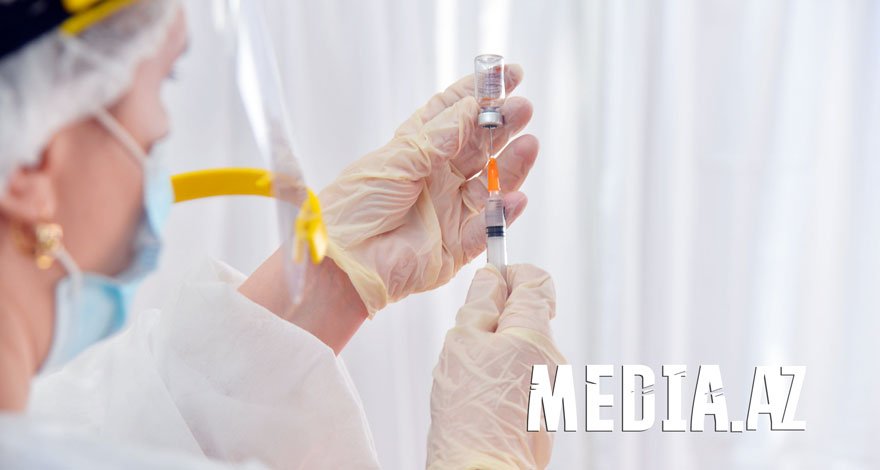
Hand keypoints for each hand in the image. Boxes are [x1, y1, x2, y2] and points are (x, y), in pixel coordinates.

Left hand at [320, 65, 537, 315]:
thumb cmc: (357, 206)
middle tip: (523, 109)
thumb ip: (439, 137)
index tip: (508, 77)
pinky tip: (515, 197)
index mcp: (416, 152)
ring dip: (511, 165)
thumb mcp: (397, 160)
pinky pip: (487, 228)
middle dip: (502, 126)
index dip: (481, 96)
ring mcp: (449, 211)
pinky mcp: (456, 246)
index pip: (454, 116)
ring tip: (529, 144)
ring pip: (491, 184)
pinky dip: (503, 213)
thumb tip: (472, 107)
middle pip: (479, 147)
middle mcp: (436, 178)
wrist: (344, 260)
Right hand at [427, 264, 565, 468]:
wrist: (481, 468)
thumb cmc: (469, 412)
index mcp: (535, 331)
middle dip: (497, 317)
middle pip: (529, 314)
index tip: (488, 284)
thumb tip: (491, 278)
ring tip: (471, 375)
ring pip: (522, 347)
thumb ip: (480, 304)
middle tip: (467, 338)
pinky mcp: (545, 407)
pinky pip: (523, 376)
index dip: (510, 274)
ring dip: (497, 349)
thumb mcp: (462, 342)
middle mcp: (552, 355)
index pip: (537, 280)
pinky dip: (503, 376)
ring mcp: (551, 384)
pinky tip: (481, 396)